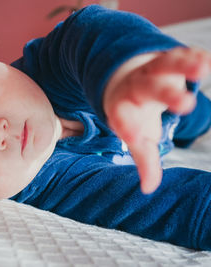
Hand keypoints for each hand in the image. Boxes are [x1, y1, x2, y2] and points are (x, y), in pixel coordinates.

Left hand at [104, 47, 210, 193]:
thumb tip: (148, 188)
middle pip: (149, 89)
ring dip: (184, 66)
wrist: (126, 81)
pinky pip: (181, 56)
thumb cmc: (134, 116)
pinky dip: (195, 57)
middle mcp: (137, 88)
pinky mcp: (169, 60)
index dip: (127, 126)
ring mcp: (153, 71)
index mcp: (123, 108)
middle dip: (166, 95)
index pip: (122, 117)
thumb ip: (144, 160)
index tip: (132, 136)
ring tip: (202, 68)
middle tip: (185, 105)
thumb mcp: (137, 137)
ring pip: (166, 65)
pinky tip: (207, 61)